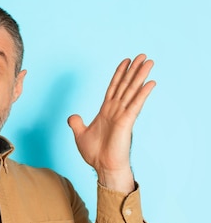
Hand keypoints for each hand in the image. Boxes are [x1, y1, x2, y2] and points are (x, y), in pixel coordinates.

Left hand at [67, 54, 155, 192]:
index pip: (113, 88)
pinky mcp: (127, 122)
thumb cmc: (95, 154)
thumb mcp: (80, 135)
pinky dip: (142, 93)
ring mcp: (122, 115)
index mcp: (106, 112)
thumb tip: (72, 116)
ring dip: (140, 76)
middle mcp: (116, 111)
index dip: (119, 74)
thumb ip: (77, 123)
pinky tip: (150, 82)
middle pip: (125, 85)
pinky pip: (135, 105)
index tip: (125, 61)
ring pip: (132, 91)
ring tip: (148, 61)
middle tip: (141, 55)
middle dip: (132, 70)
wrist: (103, 167)